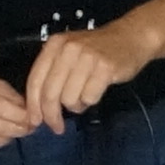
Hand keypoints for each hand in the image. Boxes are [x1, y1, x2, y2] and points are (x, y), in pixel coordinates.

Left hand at [22, 26, 139, 124]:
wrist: (130, 37)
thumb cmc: (96, 50)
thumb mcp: (68, 54)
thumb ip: (52, 75)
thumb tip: (38, 109)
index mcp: (54, 45)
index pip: (35, 81)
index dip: (33, 106)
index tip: (34, 122)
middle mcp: (68, 49)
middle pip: (50, 94)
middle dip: (51, 116)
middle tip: (57, 128)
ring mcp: (87, 57)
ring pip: (69, 98)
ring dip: (76, 105)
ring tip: (84, 96)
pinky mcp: (105, 67)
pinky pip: (89, 97)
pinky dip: (90, 101)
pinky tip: (95, 92)